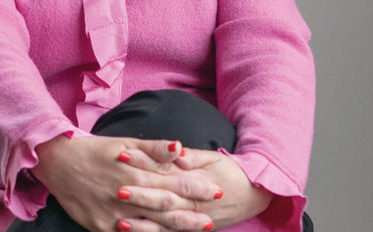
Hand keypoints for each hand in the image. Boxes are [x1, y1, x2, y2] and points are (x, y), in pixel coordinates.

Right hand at [32, 135, 220, 231]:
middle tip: (212, 218)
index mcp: (134, 171)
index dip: (196, 188)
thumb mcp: (124, 142)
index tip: (216, 190)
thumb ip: (153, 148)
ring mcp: (113, 214)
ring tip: (197, 229)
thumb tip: (180, 148)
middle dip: (192, 213)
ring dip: (175, 228)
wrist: (57, 162)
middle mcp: (125, 195)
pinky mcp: (100, 226)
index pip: (173, 182)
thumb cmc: (95, 150)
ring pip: (150, 225)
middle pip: (165, 207)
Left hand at [111, 145, 271, 230]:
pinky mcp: (191, 230)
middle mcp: (192, 203)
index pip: (165, 170)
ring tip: (121, 221)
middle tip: (117, 190)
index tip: (123, 156)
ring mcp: (191, 219)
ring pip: (163, 223)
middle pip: (162, 198)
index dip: (143, 163)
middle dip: (139, 194)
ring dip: (142, 223)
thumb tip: (175, 149)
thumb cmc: (231, 171)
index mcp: (195, 180)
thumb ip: (191, 156)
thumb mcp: (213, 158)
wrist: (254, 194)